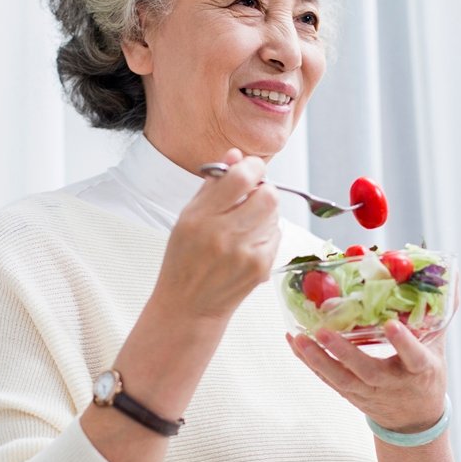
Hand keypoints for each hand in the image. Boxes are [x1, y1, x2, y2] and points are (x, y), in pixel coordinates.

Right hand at [154, 149, 280, 320]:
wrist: (188, 306)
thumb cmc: (185, 258)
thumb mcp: (188, 217)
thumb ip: (214, 185)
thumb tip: (236, 155)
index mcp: (200, 217)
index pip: (241, 177)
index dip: (252, 167)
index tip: (250, 169)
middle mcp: (223, 235)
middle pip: (268, 195)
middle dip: (264, 190)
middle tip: (252, 196)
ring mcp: (244, 253)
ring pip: (274, 214)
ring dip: (264, 212)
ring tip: (244, 224)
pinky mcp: (260, 268)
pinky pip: (276, 235)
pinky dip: (266, 233)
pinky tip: (248, 244)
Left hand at [287, 321, 447, 432]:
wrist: (414, 420)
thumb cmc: (426, 376)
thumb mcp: (438, 347)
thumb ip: (441, 311)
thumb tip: (451, 274)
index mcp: (419, 371)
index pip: (413, 358)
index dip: (403, 343)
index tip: (392, 326)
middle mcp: (391, 384)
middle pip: (366, 370)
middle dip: (344, 353)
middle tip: (323, 332)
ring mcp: (367, 392)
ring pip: (340, 379)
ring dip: (317, 359)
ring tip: (300, 338)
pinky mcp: (350, 394)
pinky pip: (326, 380)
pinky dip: (309, 362)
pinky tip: (294, 342)